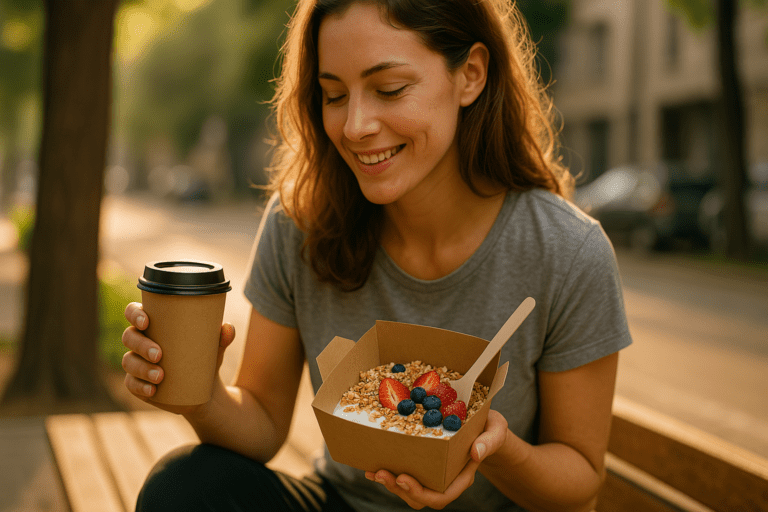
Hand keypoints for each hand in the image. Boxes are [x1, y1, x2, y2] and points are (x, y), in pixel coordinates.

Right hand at [121, 302, 235, 414]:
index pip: (134, 312)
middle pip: (129, 337)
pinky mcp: (138, 384)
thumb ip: (222, 337)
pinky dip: (140, 387)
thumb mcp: (214, 348)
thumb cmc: (204, 357)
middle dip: (141, 344)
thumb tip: (228, 328)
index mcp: (155, 324)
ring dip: (142, 368)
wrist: (205, 389)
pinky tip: (152, 390)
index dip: (134, 314)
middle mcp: (140, 341)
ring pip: (129, 361)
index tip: (146, 321)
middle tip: (159, 354)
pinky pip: (131, 384)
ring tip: (160, 376)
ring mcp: (137, 363)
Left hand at [365, 410, 508, 509]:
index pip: (442, 495)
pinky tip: (372, 468)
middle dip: (399, 489)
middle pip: (422, 497)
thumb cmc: (491, 428)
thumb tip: (476, 453)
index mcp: (462, 476)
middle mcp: (446, 480)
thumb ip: (489, 441)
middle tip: (381, 474)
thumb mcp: (496, 430)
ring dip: (391, 485)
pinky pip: (404, 477)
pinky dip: (389, 474)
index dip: (421, 492)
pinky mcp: (423, 466)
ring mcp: (433, 475)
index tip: (403, 478)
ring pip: (410, 491)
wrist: (484, 425)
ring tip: (374, 472)